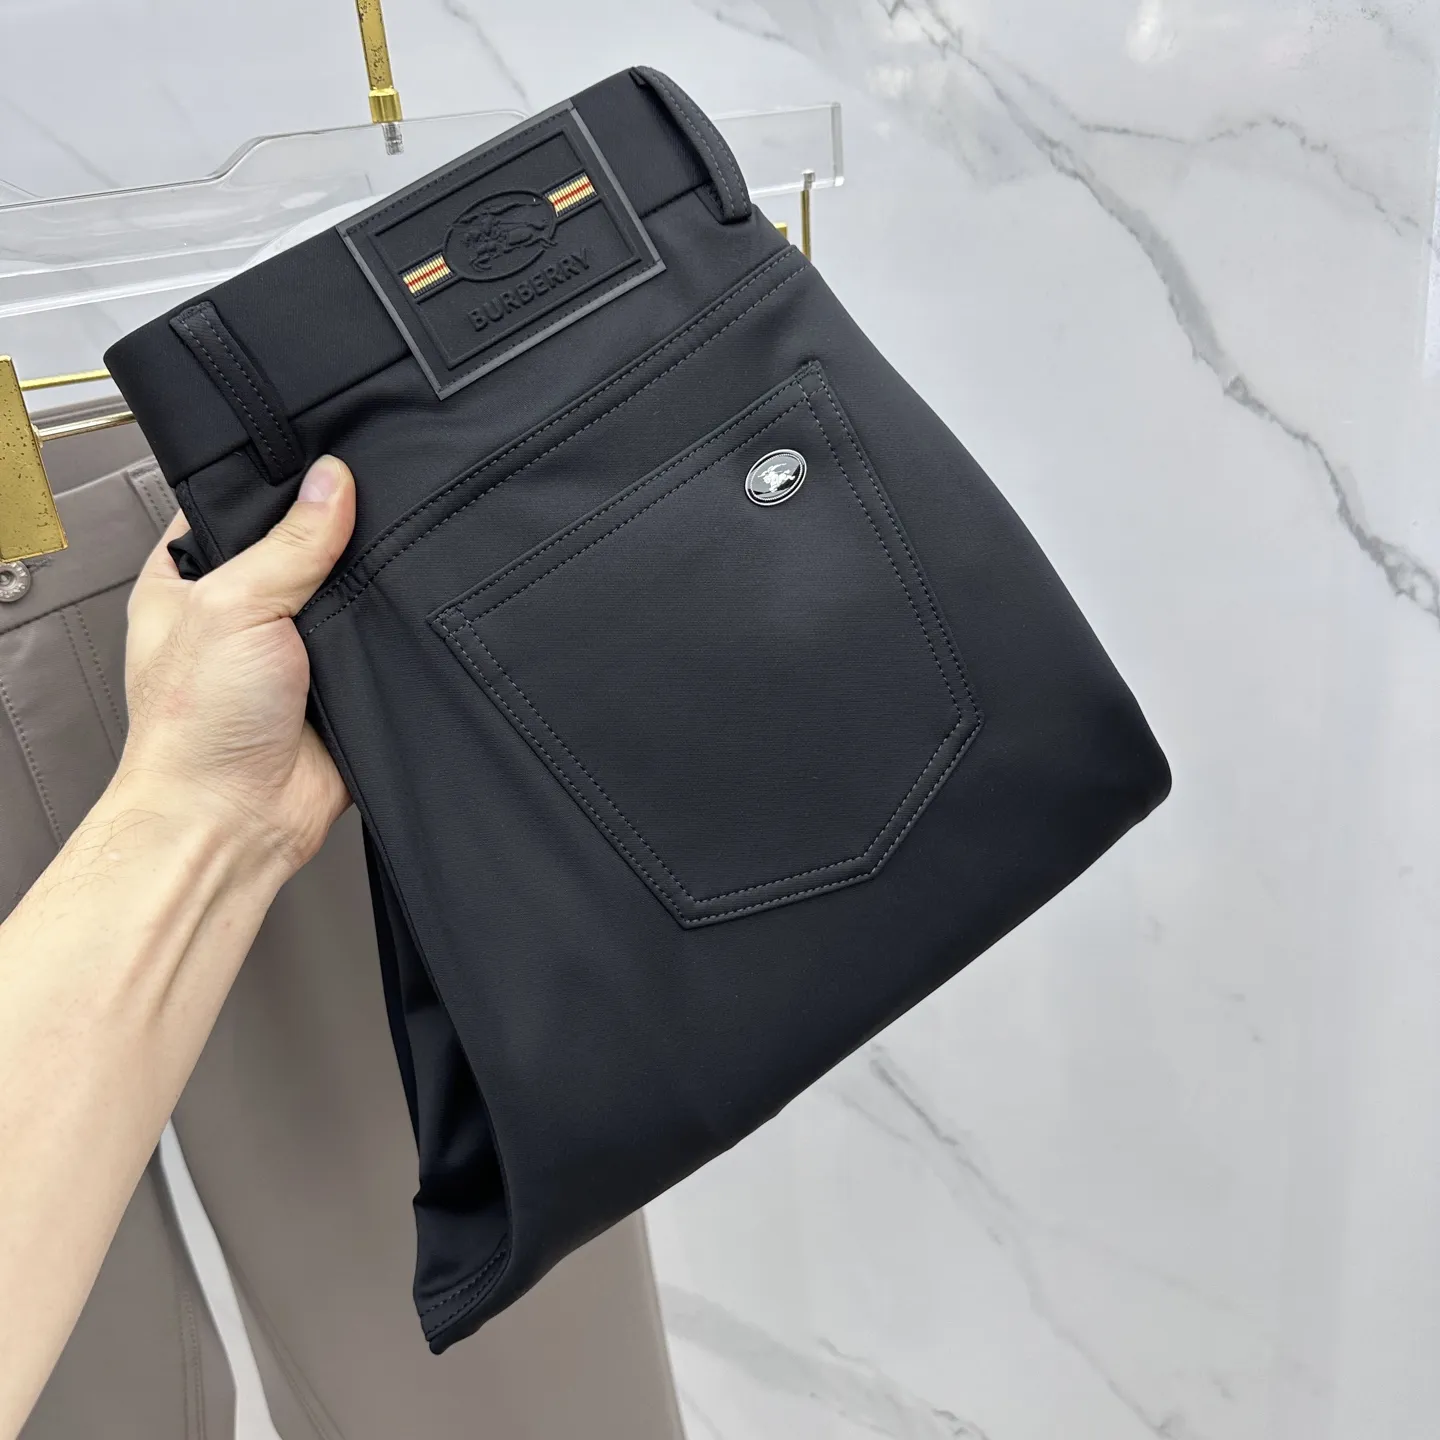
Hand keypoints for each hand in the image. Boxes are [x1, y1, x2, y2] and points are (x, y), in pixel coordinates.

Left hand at [119, 455, 356, 875]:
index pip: (239, 507)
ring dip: (370, 590)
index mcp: (191, 581)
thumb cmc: (195, 729)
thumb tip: (333, 482)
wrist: (236, 819)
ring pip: (349, 595)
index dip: (281, 484)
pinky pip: (379, 647)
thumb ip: (291, 543)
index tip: (328, 457)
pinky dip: (395, 637)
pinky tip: (408, 618)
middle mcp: (243, 613)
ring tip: (394, 562)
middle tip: (374, 507)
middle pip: (305, 547)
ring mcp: (296, 652)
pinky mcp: (342, 688)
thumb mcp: (234, 606)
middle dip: (340, 536)